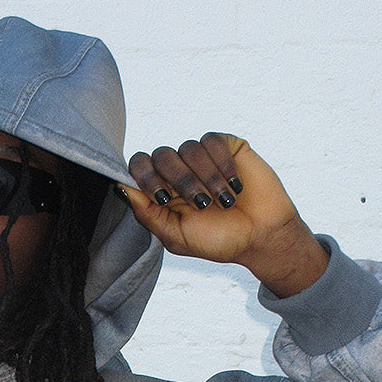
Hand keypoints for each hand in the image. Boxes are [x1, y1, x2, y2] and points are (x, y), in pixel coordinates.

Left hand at [122, 133, 328, 298]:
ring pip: (188, 148)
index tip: (163, 198)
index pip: (139, 166)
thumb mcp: (176, 235)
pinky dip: (222, 164)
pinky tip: (235, 185)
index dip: (145, 177)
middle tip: (201, 204)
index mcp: (162, 190)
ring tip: (224, 201)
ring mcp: (201, 157)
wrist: (261, 236)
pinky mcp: (225, 146)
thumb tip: (120, 187)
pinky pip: (211, 141)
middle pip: (161, 155)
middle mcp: (178, 170)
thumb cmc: (218, 240)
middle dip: (181, 181)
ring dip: (206, 177)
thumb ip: (147, 213)